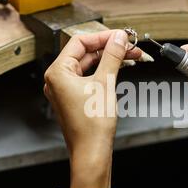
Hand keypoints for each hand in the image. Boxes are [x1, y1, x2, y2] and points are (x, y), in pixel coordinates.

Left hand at [44, 29, 142, 187]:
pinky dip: (104, 72)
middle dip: (109, 49)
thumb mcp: (105, 83)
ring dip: (109, 60)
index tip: (121, 36)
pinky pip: (89, 78)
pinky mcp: (74, 98)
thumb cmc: (92, 125)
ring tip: (130, 57)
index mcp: (58, 72)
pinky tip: (120, 69)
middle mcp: (58, 80)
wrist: (92, 152)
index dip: (103, 37)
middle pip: (85, 53)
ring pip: (89, 66)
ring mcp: (65, 90)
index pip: (80, 42)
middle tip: (129, 46)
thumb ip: (112, 57)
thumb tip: (119, 38)